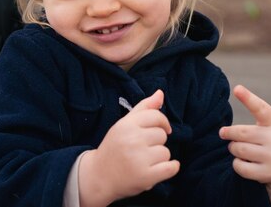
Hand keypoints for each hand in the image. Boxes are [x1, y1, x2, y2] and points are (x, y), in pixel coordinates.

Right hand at [79, 90, 179, 206]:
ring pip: (166, 152)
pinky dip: (171, 168)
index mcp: (126, 125)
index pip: (156, 116)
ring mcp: (139, 159)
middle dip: (156, 142)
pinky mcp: (145, 177)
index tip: (161, 129)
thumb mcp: (124, 124)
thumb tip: (160, 93)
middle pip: (162, 135)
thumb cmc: (115, 147)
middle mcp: (132, 140)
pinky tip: (161, 168)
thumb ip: (144, 108)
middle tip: (141, 150)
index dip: (163, 122)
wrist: (98, 176)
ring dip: (159, 158)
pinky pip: (171, 168)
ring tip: (143, 161)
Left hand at [219, 85, 270, 204]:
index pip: (260, 107)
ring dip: (233, 148)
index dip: (248, 98)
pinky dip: (236, 164)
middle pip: (241, 132)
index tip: (237, 88)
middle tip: (225, 133)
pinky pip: (240, 167)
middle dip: (229, 133)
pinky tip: (243, 161)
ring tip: (237, 147)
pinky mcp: (267, 173)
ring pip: (239, 149)